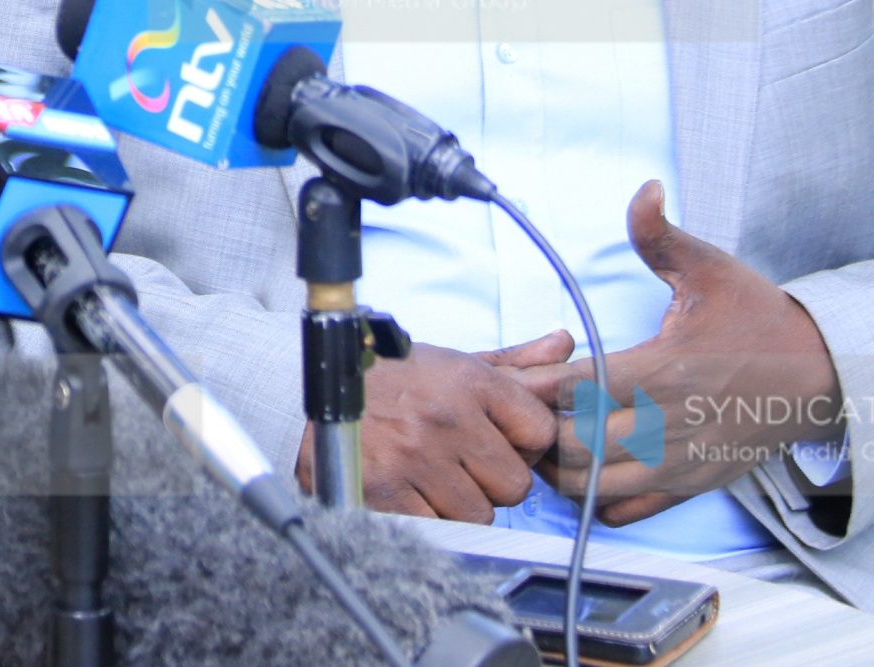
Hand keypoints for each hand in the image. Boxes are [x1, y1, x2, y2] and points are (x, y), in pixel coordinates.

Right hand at [305, 330, 571, 521]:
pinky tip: (409, 492)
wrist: (310, 387)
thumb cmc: (388, 376)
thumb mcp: (452, 363)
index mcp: (467, 381)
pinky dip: (426, 519)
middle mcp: (444, 418)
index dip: (523, 443)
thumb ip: (514, 362)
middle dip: (491, 480)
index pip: (540, 432)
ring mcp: (413, 459)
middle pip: (514, 485)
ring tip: (430, 476)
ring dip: (458, 504)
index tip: (498, 438)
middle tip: (460, 462)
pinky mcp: (384, 494)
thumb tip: (564, 344)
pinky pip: (438, 529)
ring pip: (478, 515)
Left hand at [514, 181, 842, 525]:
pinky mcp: (692, 488)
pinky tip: (588, 465)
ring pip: (592, 488)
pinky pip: (626, 512)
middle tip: (524, 409)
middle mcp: (669, 425)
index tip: (523, 372)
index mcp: (663, 369)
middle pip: (572, 446)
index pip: (573, 389)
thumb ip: (661, 234)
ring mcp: (680, 464)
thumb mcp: (709, 268)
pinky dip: (596, 497)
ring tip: (551, 436)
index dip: (537, 383)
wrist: (822, 374)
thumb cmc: (759, 317)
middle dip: (539, 429)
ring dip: (561, 467)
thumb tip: (644, 188)